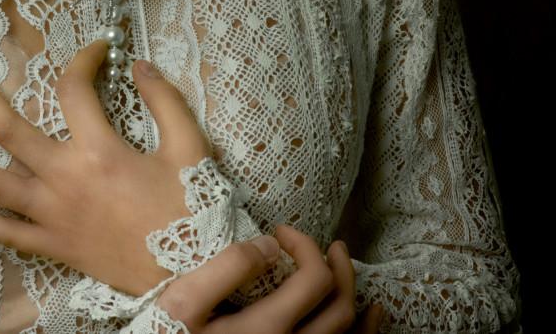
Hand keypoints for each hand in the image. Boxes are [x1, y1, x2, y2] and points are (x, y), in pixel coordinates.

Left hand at [0, 38, 212, 296]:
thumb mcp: (191, 149)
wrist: (190, 277)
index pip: (75, 89)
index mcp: (100, 152)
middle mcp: (65, 180)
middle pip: (6, 126)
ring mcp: (52, 215)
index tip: (97, 49)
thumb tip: (139, 63)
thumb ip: (165, 100)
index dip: (83, 59)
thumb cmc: (193, 212)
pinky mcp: (52, 244)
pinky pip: (1, 230)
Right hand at [158, 228, 385, 333]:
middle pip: (339, 306)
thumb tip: (269, 245)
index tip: (280, 232)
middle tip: (323, 243)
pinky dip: (364, 332)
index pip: (314, 279)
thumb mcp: (182, 303)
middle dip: (337, 266)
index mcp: (266, 330)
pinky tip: (373, 314)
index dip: (306, 245)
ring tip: (344, 265)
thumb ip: (226, 268)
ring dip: (353, 295)